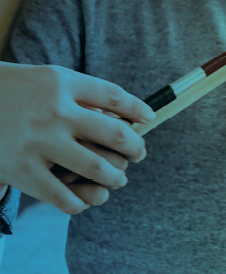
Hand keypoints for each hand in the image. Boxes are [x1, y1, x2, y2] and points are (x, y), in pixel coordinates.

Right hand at [0, 63, 154, 214]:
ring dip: (114, 176)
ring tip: (119, 178)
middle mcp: (56, 112)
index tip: (149, 118)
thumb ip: (85, 92)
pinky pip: (60, 194)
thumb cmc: (21, 90)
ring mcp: (39, 142)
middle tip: (139, 153)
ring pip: (94, 167)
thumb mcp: (53, 78)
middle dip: (134, 147)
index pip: (115, 97)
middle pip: (114, 133)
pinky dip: (78, 201)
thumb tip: (125, 113)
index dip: (137, 109)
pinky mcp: (21, 170)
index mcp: (65, 84)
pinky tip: (84, 200)